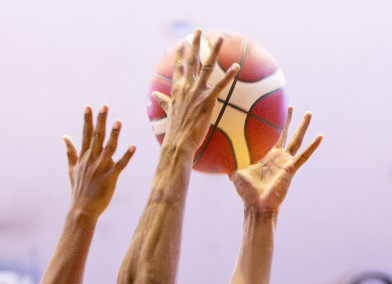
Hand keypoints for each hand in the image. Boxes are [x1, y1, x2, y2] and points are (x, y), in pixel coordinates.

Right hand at [64, 105, 134, 216]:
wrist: (82, 209)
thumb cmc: (78, 189)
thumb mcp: (72, 169)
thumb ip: (70, 152)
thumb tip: (65, 137)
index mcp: (84, 157)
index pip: (85, 135)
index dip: (87, 120)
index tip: (88, 107)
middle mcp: (92, 160)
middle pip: (97, 136)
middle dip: (100, 121)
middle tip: (104, 106)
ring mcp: (101, 168)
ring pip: (108, 148)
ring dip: (114, 135)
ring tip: (118, 122)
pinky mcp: (110, 178)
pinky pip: (120, 165)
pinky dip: (127, 156)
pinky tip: (133, 146)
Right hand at [151, 30, 238, 152]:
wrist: (178, 144)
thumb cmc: (174, 131)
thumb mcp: (168, 112)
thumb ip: (163, 101)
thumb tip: (155, 95)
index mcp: (177, 90)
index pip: (179, 68)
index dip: (180, 54)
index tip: (181, 42)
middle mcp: (186, 88)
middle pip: (191, 61)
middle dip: (194, 44)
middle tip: (197, 30)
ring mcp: (197, 93)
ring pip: (206, 67)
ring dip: (214, 51)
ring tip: (219, 38)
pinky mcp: (207, 101)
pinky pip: (220, 86)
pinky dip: (229, 75)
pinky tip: (237, 66)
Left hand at [231, 108, 322, 214]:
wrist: (257, 205)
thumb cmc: (246, 192)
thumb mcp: (234, 172)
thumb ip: (227, 160)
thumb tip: (213, 149)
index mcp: (264, 155)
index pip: (266, 136)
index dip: (267, 125)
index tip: (267, 109)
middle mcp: (276, 156)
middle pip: (283, 133)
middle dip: (286, 119)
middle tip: (289, 105)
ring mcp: (285, 161)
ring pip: (296, 140)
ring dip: (302, 127)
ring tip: (309, 113)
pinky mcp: (291, 168)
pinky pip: (303, 156)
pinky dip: (312, 147)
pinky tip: (320, 137)